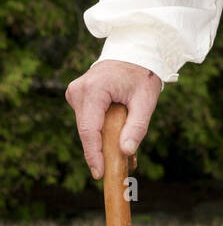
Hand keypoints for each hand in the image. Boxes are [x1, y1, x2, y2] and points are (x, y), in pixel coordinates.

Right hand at [65, 61, 161, 179]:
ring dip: (102, 138)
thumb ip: (136, 127)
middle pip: (87, 130)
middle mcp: (78, 90)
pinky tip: (117, 130)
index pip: (89, 129)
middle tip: (123, 165)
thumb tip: (125, 152)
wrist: (135, 52)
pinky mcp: (77, 95)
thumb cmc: (142, 74)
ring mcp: (75, 92)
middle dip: (101, 149)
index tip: (100, 174)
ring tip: (125, 144)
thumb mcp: (146, 100)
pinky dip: (100, 129)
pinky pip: (87, 119)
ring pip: (86, 127)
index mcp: (94, 89)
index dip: (94, 154)